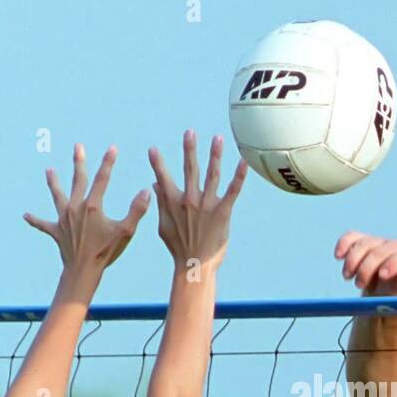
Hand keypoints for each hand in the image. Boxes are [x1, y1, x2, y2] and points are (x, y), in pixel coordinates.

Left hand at [24, 144, 150, 275]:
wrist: (83, 270)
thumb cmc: (105, 252)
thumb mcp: (126, 231)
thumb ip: (137, 210)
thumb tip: (147, 191)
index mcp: (93, 206)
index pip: (102, 178)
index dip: (108, 162)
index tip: (112, 148)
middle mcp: (76, 208)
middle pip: (77, 180)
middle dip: (79, 162)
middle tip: (78, 147)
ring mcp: (64, 219)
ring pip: (57, 196)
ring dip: (53, 182)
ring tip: (49, 171)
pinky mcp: (56, 231)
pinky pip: (43, 224)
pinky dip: (35, 220)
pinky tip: (25, 215)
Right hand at [148, 130, 247, 271]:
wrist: (194, 265)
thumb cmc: (179, 248)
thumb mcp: (163, 226)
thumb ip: (159, 204)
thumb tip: (154, 185)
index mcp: (173, 202)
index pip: (163, 177)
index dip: (158, 163)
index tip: (153, 149)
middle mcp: (189, 200)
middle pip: (189, 169)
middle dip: (189, 149)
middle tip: (189, 132)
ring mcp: (206, 205)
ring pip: (211, 174)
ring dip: (214, 155)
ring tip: (217, 138)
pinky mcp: (222, 212)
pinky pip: (232, 190)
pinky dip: (239, 176)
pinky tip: (244, 162)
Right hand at [335, 232, 396, 296]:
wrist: (380, 296)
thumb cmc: (392, 301)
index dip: (393, 264)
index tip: (381, 276)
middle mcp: (394, 250)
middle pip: (382, 250)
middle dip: (368, 266)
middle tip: (358, 285)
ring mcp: (377, 244)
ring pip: (366, 243)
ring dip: (353, 260)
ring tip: (347, 277)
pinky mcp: (362, 243)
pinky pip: (352, 237)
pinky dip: (344, 244)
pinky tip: (338, 256)